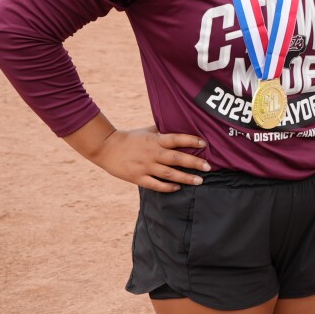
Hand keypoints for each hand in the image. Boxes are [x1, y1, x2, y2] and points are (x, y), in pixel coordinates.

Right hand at [86, 126, 209, 192]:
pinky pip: (155, 184)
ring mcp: (144, 166)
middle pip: (176, 158)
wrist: (105, 148)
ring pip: (168, 174)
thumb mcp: (147, 131)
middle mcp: (152, 153)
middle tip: (208, 167)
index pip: (176, 139)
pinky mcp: (137, 178)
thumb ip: (163, 131)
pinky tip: (178, 188)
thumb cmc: (130, 138)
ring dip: (185, 178)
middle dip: (194, 163)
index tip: (205, 143)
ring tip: (199, 181)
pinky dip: (167, 187)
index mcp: (155, 140)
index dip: (191, 140)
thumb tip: (181, 125)